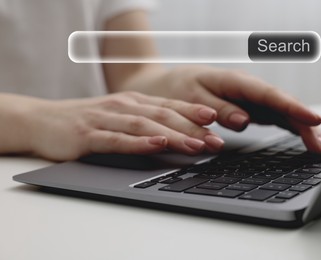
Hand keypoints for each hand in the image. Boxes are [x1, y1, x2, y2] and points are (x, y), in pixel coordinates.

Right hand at [3, 92, 223, 160]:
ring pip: (146, 126)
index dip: (194, 113)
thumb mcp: (119, 117)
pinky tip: (156, 145)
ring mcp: (106, 119)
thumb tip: (176, 136)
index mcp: (133, 102)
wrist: (42, 119)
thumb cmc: (86, 121)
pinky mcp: (89, 135)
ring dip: (173, 135)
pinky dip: (140, 143)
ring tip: (196, 145)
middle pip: (164, 115)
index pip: (170, 106)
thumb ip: (145, 123)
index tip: (217, 122)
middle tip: (215, 141)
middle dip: (192, 128)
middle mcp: (123, 106)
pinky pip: (118, 139)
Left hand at [126, 66, 320, 154]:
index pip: (268, 95)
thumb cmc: (174, 88)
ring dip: (302, 127)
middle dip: (304, 124)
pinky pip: (273, 116)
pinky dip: (289, 127)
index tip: (314, 119)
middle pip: (281, 106)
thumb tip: (243, 121)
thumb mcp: (190, 97)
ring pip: (281, 112)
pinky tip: (303, 137)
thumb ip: (217, 108)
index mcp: (233, 81)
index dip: (292, 107)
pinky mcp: (246, 107)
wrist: (162, 86)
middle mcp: (245, 89)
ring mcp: (248, 99)